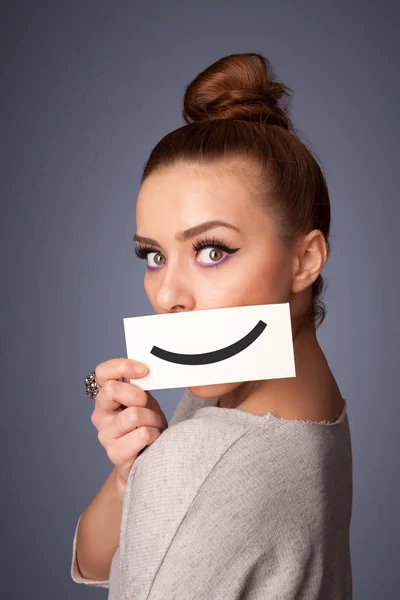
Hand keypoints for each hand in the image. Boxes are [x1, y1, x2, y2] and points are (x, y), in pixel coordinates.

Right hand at [90, 358, 167, 489]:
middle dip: (139, 396)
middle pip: (112, 390)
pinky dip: (155, 434)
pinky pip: (143, 434)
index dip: (123, 366)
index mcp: (105, 396)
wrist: (146, 460)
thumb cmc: (146, 425)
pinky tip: (153, 440)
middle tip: (148, 406)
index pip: (102, 372)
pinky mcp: (115, 453)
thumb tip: (144, 369)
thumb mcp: (144, 400)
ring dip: (153, 419)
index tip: (144, 370)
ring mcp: (104, 434)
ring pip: (134, 414)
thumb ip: (139, 385)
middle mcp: (100, 414)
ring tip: (154, 426)